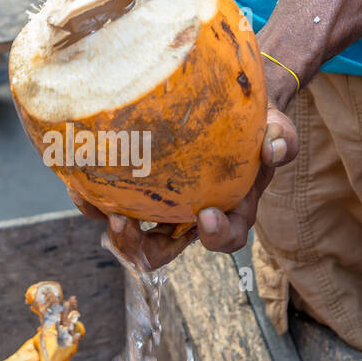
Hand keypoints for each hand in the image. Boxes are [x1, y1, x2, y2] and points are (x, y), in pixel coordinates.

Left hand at [68, 102, 298, 269]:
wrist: (227, 111)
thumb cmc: (255, 126)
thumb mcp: (275, 130)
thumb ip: (282, 140)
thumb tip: (276, 148)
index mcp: (230, 213)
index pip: (224, 238)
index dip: (215, 235)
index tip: (205, 215)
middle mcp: (190, 220)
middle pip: (164, 250)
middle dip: (142, 247)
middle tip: (124, 225)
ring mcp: (162, 209)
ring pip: (133, 234)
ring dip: (112, 227)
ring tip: (95, 202)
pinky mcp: (138, 192)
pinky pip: (113, 203)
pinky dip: (94, 198)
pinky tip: (79, 180)